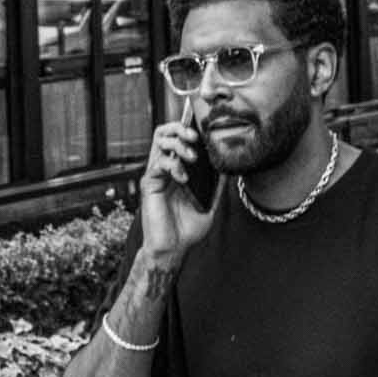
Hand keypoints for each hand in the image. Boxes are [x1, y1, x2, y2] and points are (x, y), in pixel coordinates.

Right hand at [138, 103, 219, 260]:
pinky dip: (173, 165)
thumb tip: (227, 166)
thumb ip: (216, 184)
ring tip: (191, 156)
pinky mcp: (150, 184)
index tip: (204, 130)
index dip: (188, 129)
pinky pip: (158, 164)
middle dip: (180, 128)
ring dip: (178, 144)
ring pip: (159, 142)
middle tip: (194, 136)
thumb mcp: (210, 202)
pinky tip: (183, 178)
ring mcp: (156, 174)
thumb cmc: (187, 228)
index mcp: (178, 169)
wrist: (173, 248)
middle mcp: (165, 168)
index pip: (178, 139)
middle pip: (165, 133)